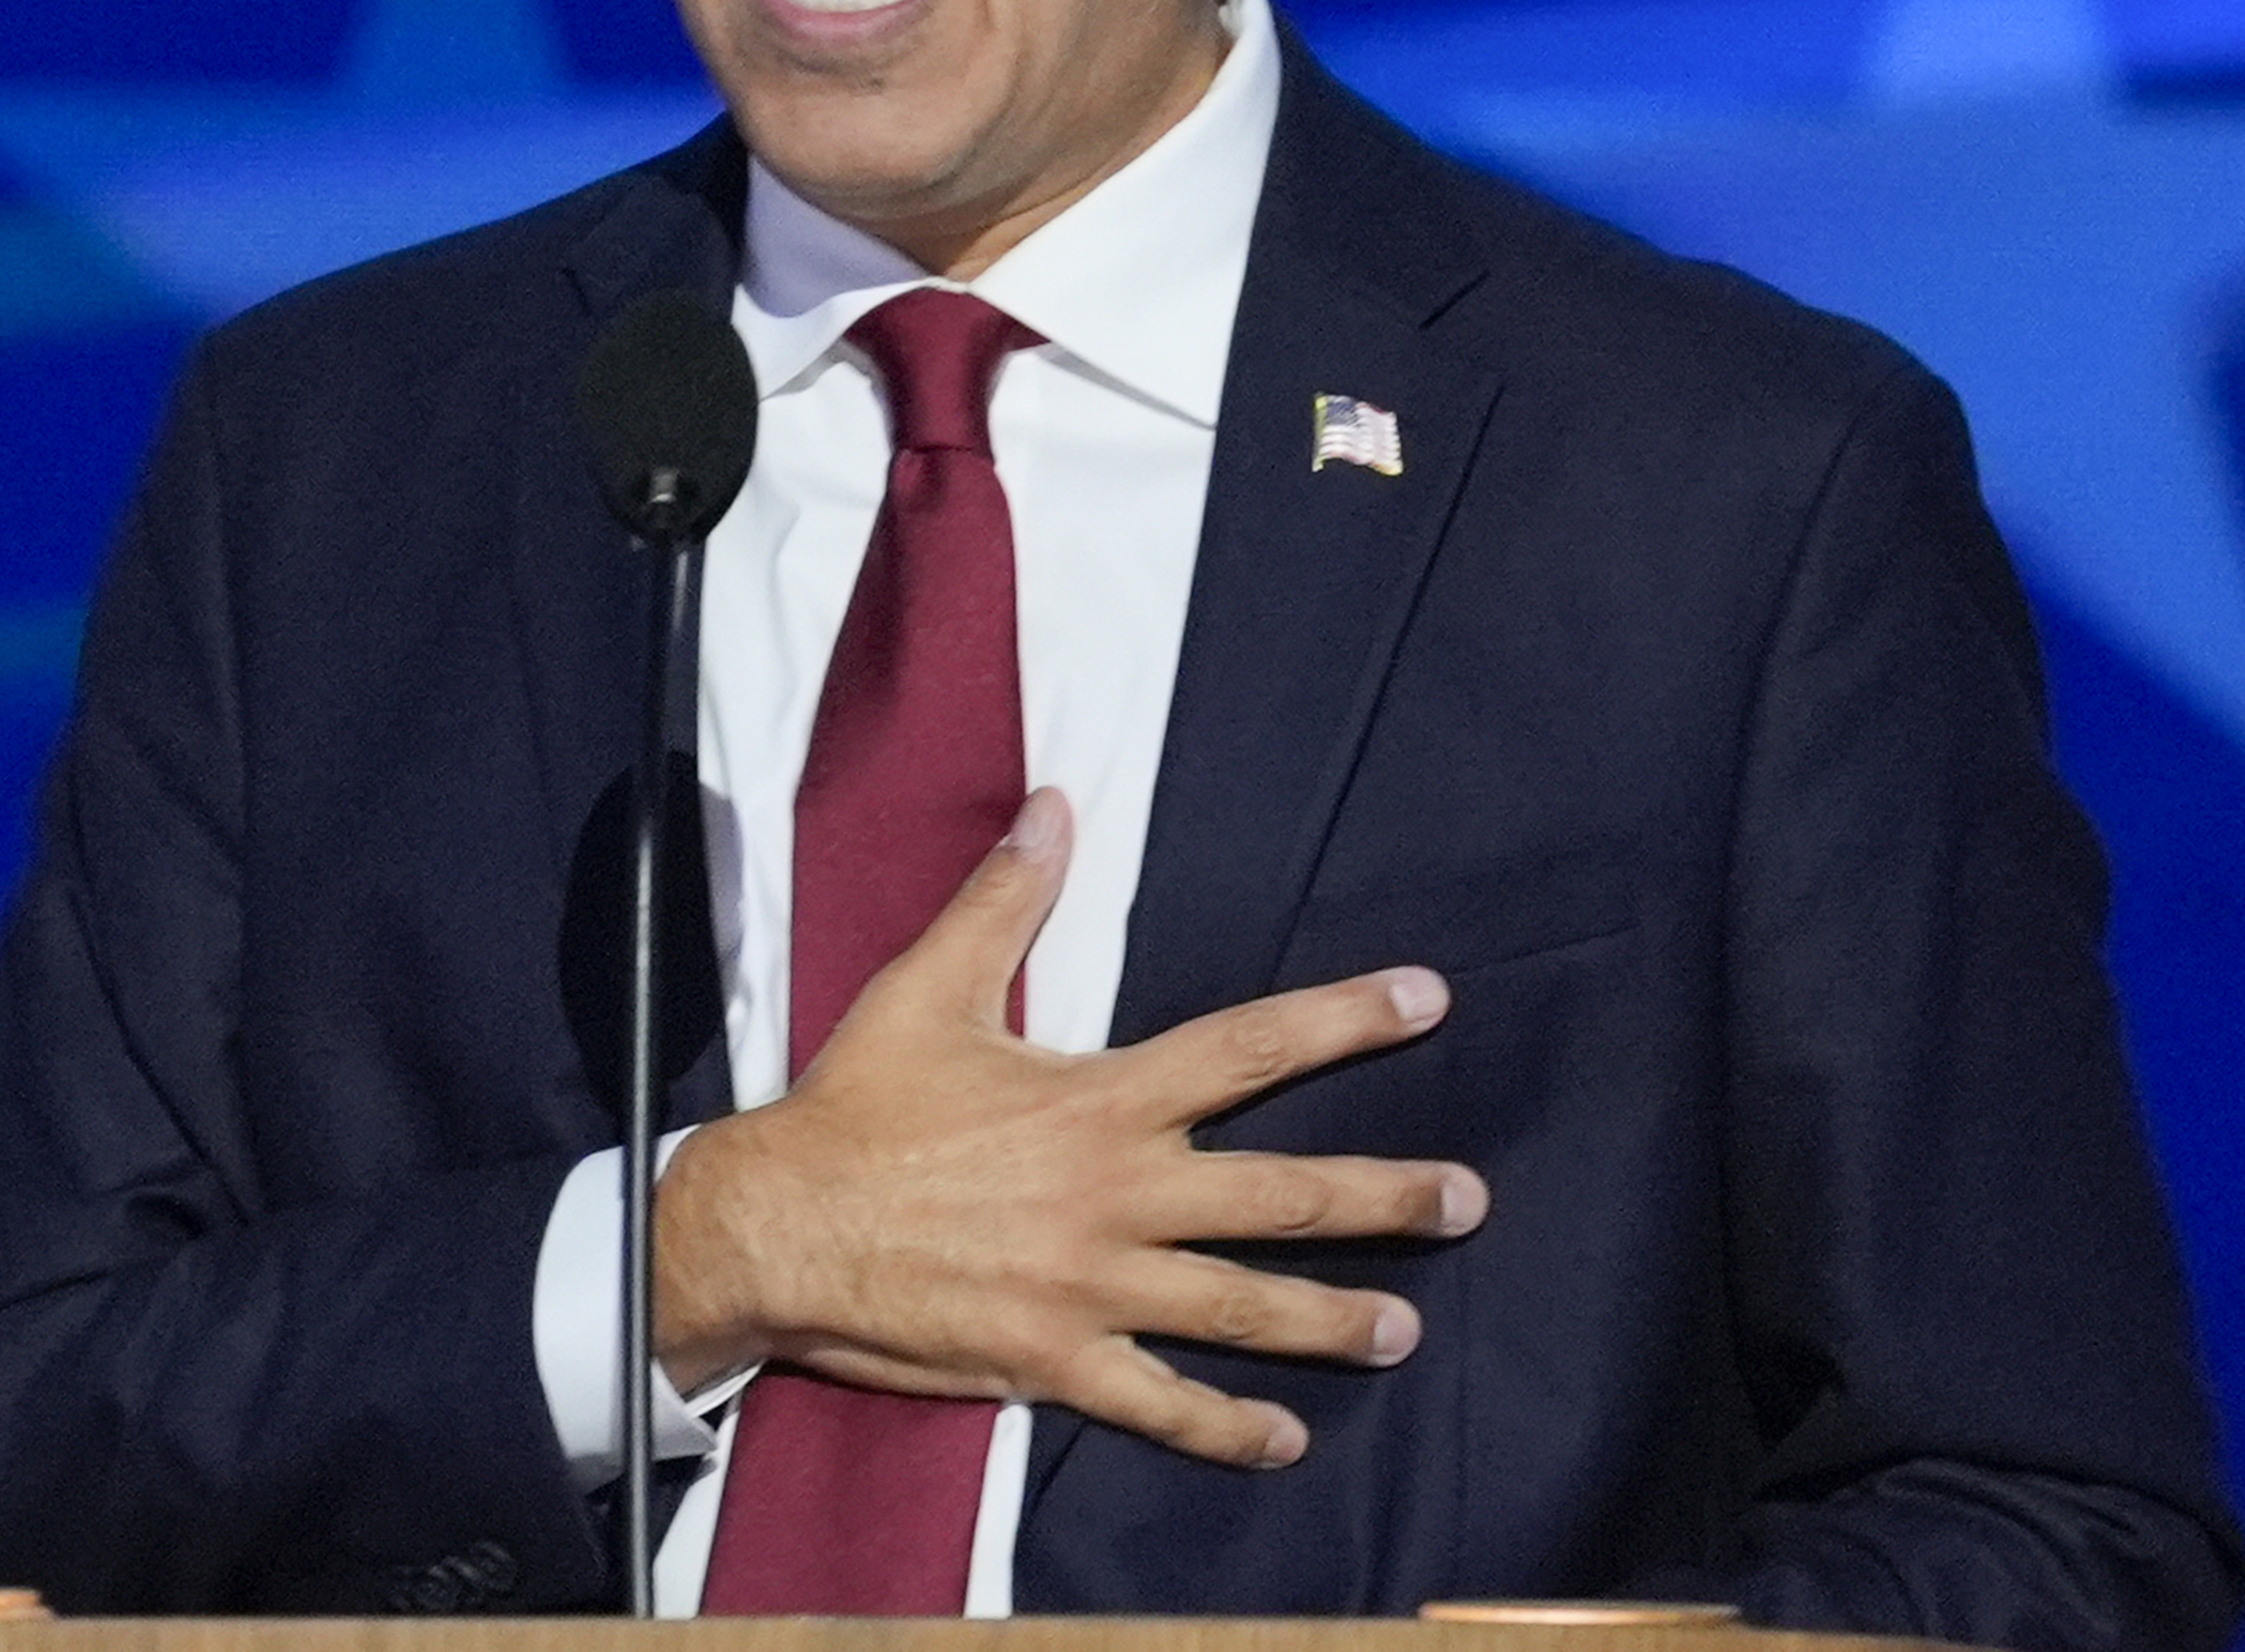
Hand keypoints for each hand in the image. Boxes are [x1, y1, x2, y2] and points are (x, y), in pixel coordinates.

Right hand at [651, 786, 1486, 1468]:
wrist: (775, 1228)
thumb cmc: (853, 1108)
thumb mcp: (926, 989)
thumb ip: (1003, 899)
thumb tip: (1055, 804)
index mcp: (1100, 1101)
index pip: (1248, 1048)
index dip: (1344, 1020)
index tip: (1427, 999)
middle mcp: (1116, 1196)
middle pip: (1282, 1195)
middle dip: (1386, 1197)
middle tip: (1469, 1203)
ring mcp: (1092, 1288)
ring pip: (1242, 1308)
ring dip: (1333, 1320)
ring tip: (1405, 1332)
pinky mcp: (1054, 1361)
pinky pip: (1161, 1404)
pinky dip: (1228, 1429)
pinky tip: (1286, 1440)